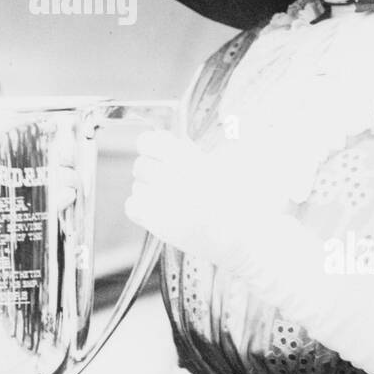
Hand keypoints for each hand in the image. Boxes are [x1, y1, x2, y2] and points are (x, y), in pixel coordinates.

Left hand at [124, 130, 286, 272]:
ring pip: (137, 186)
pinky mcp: (157, 223)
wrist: (240, 237)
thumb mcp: (221, 164)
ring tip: (168, 199)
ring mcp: (162, 200)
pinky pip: (132, 207)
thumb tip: (173, 137)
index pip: (147, 141)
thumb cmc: (234, 200)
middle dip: (151, 171)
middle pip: (140, 165)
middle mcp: (171, 176)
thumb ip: (192, 150)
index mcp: (187, 158)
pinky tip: (159, 212)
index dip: (151, 146)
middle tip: (167, 180)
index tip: (158, 152)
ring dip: (148, 191)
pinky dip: (141, 209)